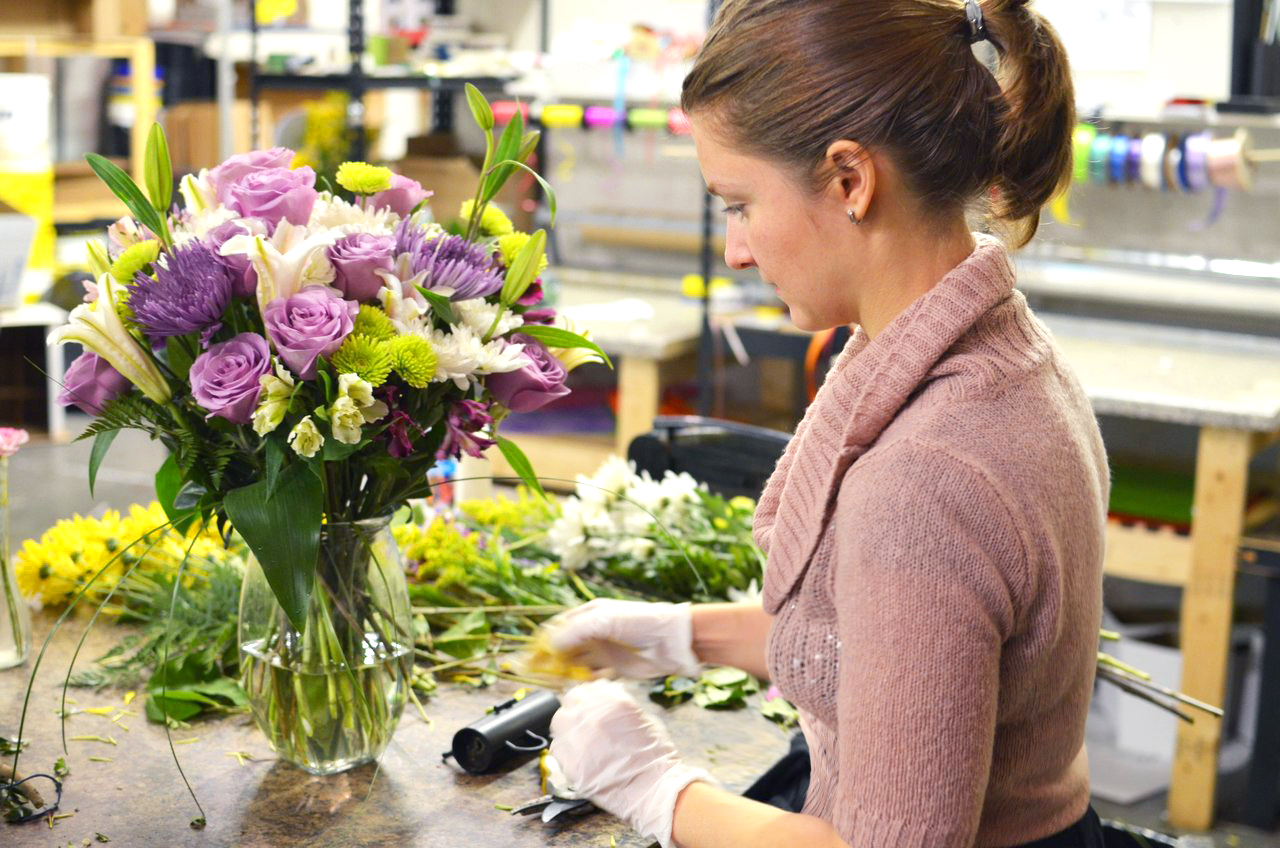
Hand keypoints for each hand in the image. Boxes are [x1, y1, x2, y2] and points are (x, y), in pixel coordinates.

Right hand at [543, 599, 700, 678]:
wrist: (673, 641)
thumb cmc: (640, 622)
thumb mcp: (604, 620)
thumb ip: (576, 631)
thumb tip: (549, 644)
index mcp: (588, 615)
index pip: (556, 628)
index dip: (541, 642)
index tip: (529, 658)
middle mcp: (591, 633)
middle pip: (562, 648)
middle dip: (548, 661)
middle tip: (535, 675)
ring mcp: (601, 651)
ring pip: (573, 664)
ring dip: (563, 673)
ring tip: (554, 683)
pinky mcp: (612, 668)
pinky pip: (589, 676)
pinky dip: (581, 681)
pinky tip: (579, 685)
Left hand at [550, 679, 710, 847]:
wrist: (655, 787)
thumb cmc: (654, 754)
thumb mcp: (642, 717)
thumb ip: (617, 707)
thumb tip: (602, 704)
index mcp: (609, 700)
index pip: (581, 691)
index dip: (583, 701)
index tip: (585, 709)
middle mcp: (590, 715)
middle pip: (566, 706)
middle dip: (573, 715)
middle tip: (581, 727)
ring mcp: (578, 738)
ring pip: (558, 727)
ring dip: (567, 733)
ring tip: (580, 744)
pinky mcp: (570, 763)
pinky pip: (557, 751)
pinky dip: (565, 753)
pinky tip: (578, 759)